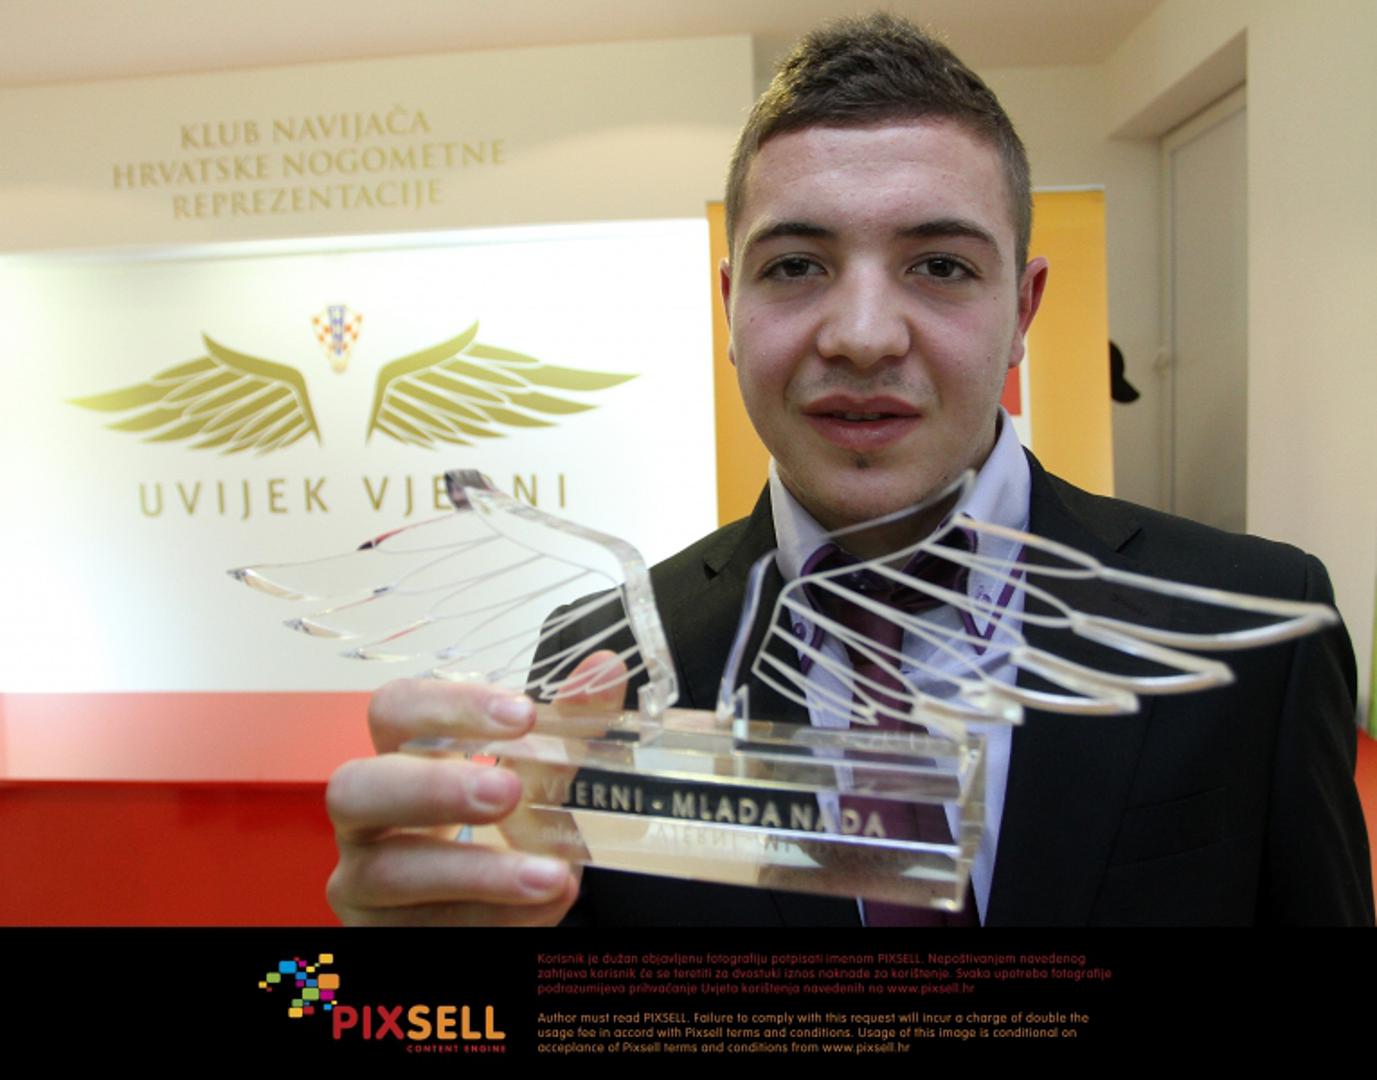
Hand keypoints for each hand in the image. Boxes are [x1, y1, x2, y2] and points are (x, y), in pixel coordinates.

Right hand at [325, 652, 623, 924]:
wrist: (488, 910)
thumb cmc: (499, 827)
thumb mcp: (539, 774)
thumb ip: (570, 725)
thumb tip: (606, 670)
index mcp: (397, 756)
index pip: (394, 709)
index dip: (449, 706)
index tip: (522, 714)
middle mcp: (365, 816)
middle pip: (354, 788)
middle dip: (432, 788)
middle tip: (508, 792)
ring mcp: (362, 882)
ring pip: (389, 872)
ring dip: (477, 872)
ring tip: (552, 874)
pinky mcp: (380, 939)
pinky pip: (425, 930)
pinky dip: (493, 919)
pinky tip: (543, 908)